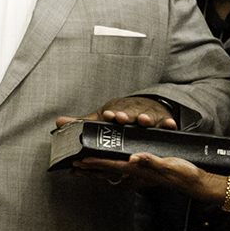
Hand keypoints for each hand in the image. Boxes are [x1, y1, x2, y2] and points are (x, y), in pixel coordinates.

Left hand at [55, 95, 177, 129]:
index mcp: (117, 113)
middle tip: (121, 119)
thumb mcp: (103, 117)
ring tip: (143, 121)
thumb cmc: (122, 114)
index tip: (107, 116)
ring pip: (148, 117)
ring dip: (145, 118)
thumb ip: (83, 123)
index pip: (112, 114)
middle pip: (129, 114)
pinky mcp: (162, 121)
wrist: (146, 105)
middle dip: (125, 116)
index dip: (109, 115)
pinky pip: (167, 122)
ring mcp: (148, 117)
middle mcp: (132, 113)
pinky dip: (169, 123)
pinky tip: (171, 125)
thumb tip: (58, 123)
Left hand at [73, 152, 205, 192]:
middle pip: (106, 171)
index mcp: (137, 169)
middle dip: (89, 170)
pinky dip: (108, 171)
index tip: (79, 162)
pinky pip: (120, 174)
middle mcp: (134, 174)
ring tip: (82, 171)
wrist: (192, 181)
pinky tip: (105, 172)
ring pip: (111, 174)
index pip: (110, 165)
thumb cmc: (180, 172)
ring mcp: (138, 176)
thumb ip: (150, 160)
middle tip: (72, 168)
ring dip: (96, 172)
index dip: (94, 163)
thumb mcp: (167, 163)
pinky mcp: (142, 174)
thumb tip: (134, 158)